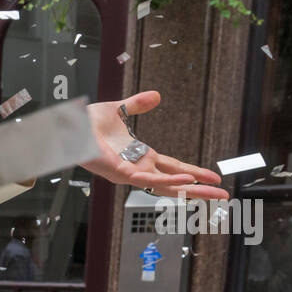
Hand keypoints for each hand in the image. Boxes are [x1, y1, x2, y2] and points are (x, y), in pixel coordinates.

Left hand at [79, 91, 229, 199]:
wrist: (67, 124)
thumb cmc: (86, 123)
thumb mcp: (118, 110)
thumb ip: (137, 105)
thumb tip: (156, 96)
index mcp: (141, 157)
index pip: (174, 168)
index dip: (194, 173)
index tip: (214, 179)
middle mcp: (137, 169)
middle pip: (174, 183)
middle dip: (199, 190)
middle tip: (224, 196)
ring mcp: (128, 173)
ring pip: (163, 186)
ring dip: (187, 188)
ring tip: (209, 190)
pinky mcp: (118, 172)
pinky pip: (146, 180)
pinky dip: (166, 181)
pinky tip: (184, 181)